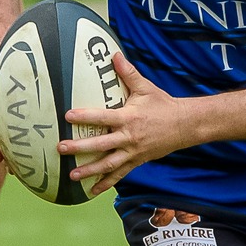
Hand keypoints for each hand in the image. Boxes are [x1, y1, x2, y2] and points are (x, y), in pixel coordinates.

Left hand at [61, 53, 191, 194]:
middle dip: (80, 147)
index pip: (103, 117)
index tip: (68, 116)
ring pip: (108, 164)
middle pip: (101, 144)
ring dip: (89, 170)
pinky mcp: (137, 161)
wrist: (184, 125)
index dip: (85, 116)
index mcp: (129, 118)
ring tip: (72, 175)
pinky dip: (106, 183)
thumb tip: (114, 54)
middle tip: (61, 148)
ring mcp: (133, 152)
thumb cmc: (163, 104)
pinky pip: (120, 174)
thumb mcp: (145, 87)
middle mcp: (129, 137)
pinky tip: (92, 190)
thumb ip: (128, 73)